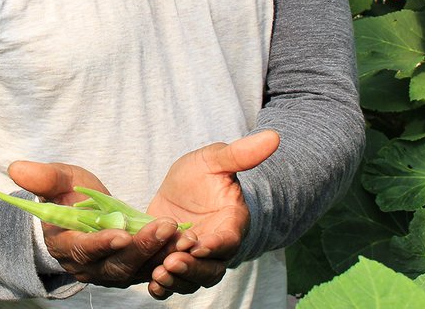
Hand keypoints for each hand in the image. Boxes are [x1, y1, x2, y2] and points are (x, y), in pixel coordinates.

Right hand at [7, 160, 182, 288]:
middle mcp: (88, 267)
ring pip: (137, 269)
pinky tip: (184, 240)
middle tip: (163, 227)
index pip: (82, 250)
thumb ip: (44, 177)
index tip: (121, 233)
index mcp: (65, 246)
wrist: (83, 211)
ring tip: (178, 233)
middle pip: (115, 265)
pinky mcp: (133, 270)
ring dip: (159, 253)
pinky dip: (168, 257)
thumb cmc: (68, 193)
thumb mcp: (59, 180)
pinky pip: (152, 268)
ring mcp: (111, 272)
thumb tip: (16, 167)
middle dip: (140, 248)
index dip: (101, 244)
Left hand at [144, 129, 279, 299]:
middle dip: (192, 268)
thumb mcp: (215, 160)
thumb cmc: (203, 175)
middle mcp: (216, 248)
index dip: (214, 245)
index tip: (197, 244)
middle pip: (211, 269)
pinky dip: (163, 288)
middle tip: (171, 262)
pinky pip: (173, 284)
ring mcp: (196, 261)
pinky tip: (150, 283)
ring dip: (176, 281)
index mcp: (231, 224)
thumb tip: (273, 136)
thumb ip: (240, 154)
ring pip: (192, 281)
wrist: (183, 192)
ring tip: (158, 273)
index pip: (228, 240)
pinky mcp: (174, 265)